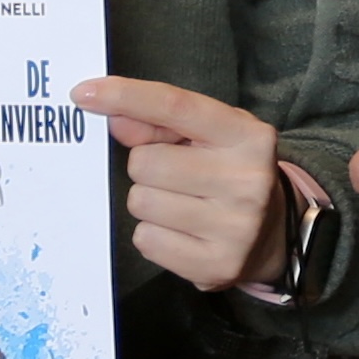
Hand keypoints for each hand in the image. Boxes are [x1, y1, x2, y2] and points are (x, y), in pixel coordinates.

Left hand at [84, 76, 289, 293]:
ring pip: (141, 202)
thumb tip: (114, 118)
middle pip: (145, 162)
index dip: (125, 96)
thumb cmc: (229, 173)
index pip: (175, 106)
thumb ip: (158, 123)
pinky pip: (145, 239)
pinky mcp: (216, 265)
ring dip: (149, 201)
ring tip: (182, 204)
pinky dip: (154, 234)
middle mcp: (247, 180)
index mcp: (247, 137)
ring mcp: (235, 227)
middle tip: (175, 176)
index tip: (83, 93)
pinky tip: (182, 231)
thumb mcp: (207, 137)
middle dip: (147, 166)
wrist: (274, 236)